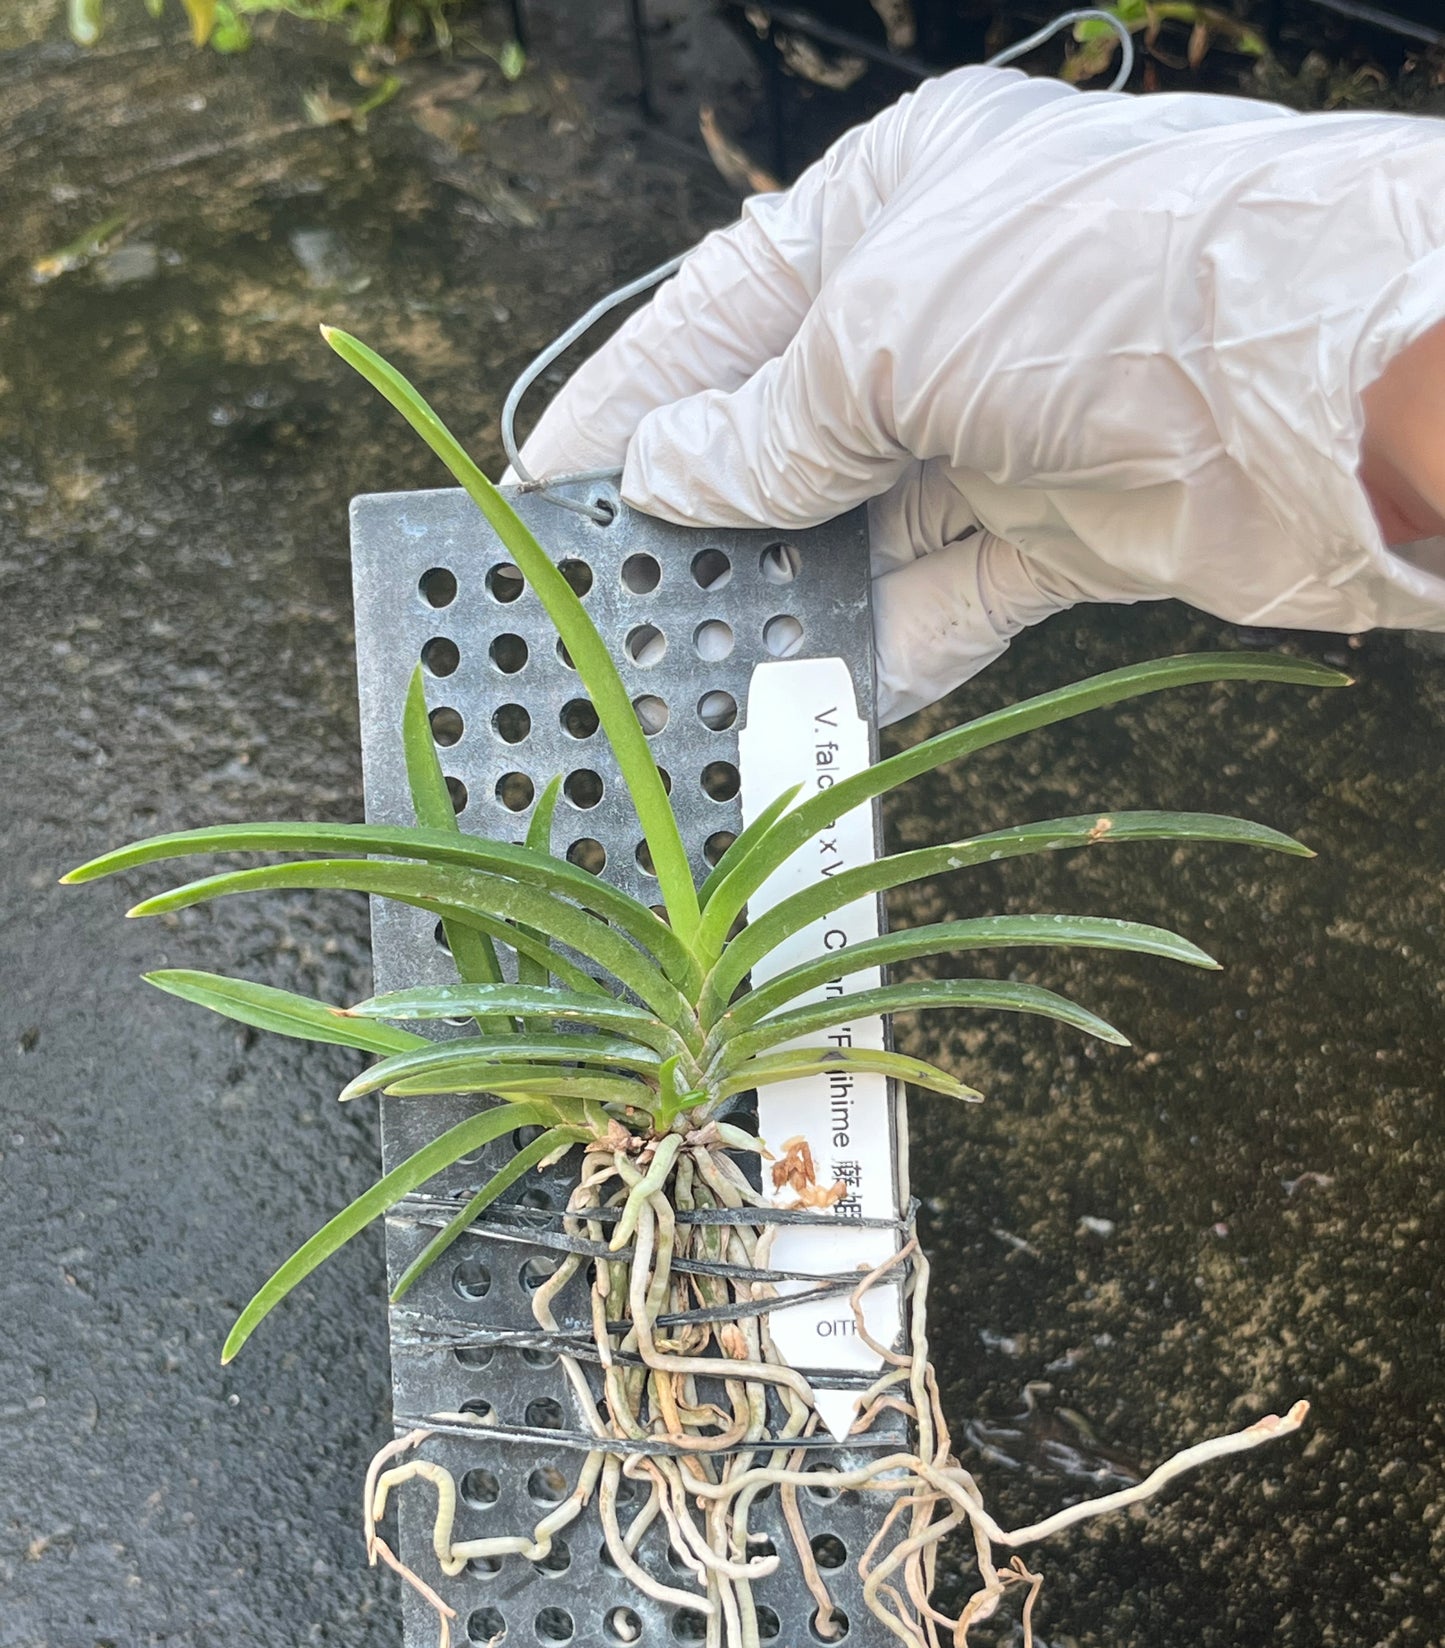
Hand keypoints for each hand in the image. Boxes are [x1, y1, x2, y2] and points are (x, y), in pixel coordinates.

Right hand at [515, 66, 1093, 724]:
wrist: (1318, 387)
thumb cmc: (1097, 284)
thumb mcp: (883, 331)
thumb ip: (766, 422)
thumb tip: (671, 481)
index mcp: (898, 204)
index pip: (725, 306)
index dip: (633, 399)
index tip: (550, 481)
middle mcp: (951, 310)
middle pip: (789, 428)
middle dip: (702, 512)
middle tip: (607, 596)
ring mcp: (1009, 426)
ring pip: (861, 529)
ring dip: (783, 595)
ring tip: (688, 661)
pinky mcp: (1065, 533)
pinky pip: (945, 603)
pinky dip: (880, 649)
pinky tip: (806, 689)